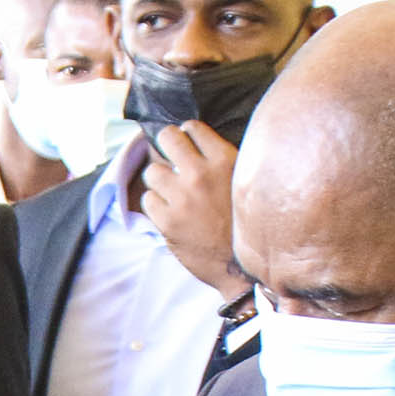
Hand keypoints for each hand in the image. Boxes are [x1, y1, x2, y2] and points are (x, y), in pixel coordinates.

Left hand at [137, 121, 249, 298]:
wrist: (242, 267)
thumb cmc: (246, 224)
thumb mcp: (246, 184)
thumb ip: (225, 163)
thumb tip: (200, 145)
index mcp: (225, 161)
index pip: (192, 128)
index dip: (187, 133)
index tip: (187, 141)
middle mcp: (200, 175)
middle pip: (166, 138)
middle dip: (166, 144)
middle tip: (170, 155)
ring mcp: (181, 198)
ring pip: (152, 171)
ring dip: (160, 179)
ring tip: (171, 190)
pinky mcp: (166, 221)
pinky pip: (148, 200)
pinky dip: (156, 204)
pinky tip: (170, 211)